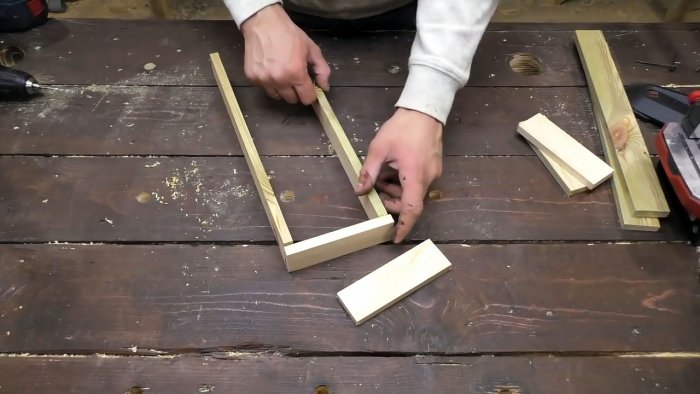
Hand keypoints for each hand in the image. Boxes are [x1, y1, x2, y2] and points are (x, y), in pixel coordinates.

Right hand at [240, 4, 330, 104]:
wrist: (264, 23)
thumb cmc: (289, 34)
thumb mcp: (311, 49)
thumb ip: (322, 70)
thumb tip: (324, 87)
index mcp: (296, 73)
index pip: (307, 98)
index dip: (310, 94)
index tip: (308, 88)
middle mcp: (280, 80)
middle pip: (292, 100)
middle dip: (296, 91)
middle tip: (294, 77)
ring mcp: (264, 80)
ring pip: (277, 96)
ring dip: (282, 89)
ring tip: (281, 73)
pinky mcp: (252, 77)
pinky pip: (264, 88)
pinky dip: (269, 82)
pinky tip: (270, 68)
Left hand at [355, 108, 442, 242]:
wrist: (425, 109)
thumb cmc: (403, 127)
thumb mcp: (379, 148)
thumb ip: (369, 172)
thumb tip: (360, 190)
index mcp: (415, 176)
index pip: (411, 209)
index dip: (403, 226)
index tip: (396, 237)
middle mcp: (428, 178)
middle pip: (411, 202)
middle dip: (392, 202)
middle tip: (377, 192)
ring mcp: (433, 172)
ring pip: (413, 192)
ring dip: (397, 191)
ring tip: (382, 178)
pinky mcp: (433, 167)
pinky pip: (418, 182)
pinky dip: (404, 183)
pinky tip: (393, 171)